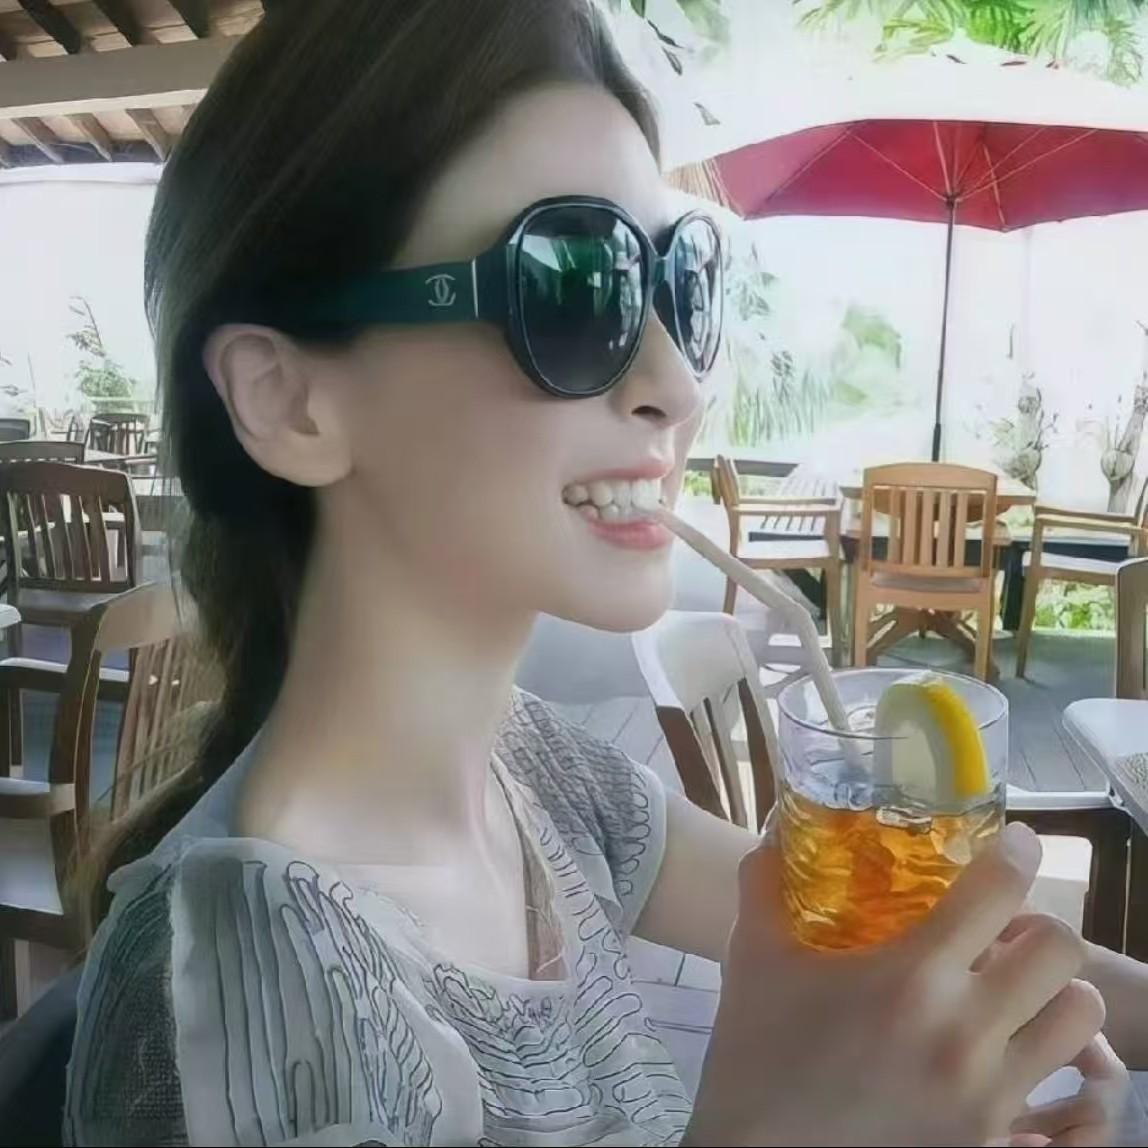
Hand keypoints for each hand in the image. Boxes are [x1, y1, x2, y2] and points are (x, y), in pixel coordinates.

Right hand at [683, 823, 1104, 1146]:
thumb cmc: (757, 1054)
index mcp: (910, 976)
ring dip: (1053, 991)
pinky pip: (1059, 1088)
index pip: (999, 890)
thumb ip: (766, 885)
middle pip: (1060, 951)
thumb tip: (775, 833)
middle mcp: (965, 1031)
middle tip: (1001, 929)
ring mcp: (989, 1093)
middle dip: (1036, 926)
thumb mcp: (755, 958)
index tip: (1010, 844)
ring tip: (1012, 989)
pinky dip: (1043, 1055)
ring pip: (1079, 1019)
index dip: (1015, 853)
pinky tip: (997, 1048)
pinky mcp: (994, 1138)